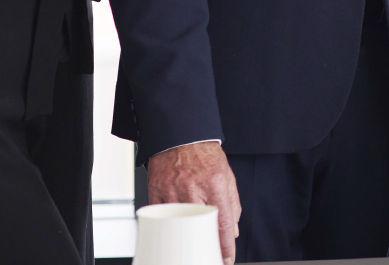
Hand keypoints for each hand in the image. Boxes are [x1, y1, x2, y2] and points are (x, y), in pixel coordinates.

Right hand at [149, 141, 241, 264]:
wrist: (181, 135)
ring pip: (178, 224)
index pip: (222, 221)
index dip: (225, 245)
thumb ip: (232, 203)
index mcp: (215, 183)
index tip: (226, 259)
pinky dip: (166, 227)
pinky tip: (171, 231)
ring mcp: (172, 189)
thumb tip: (232, 231)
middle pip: (200, 226)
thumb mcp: (226, 175)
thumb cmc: (205, 156)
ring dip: (185, 238)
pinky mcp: (156, 190)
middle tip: (208, 255)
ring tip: (190, 245)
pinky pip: (160, 216)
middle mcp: (193, 187)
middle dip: (205, 244)